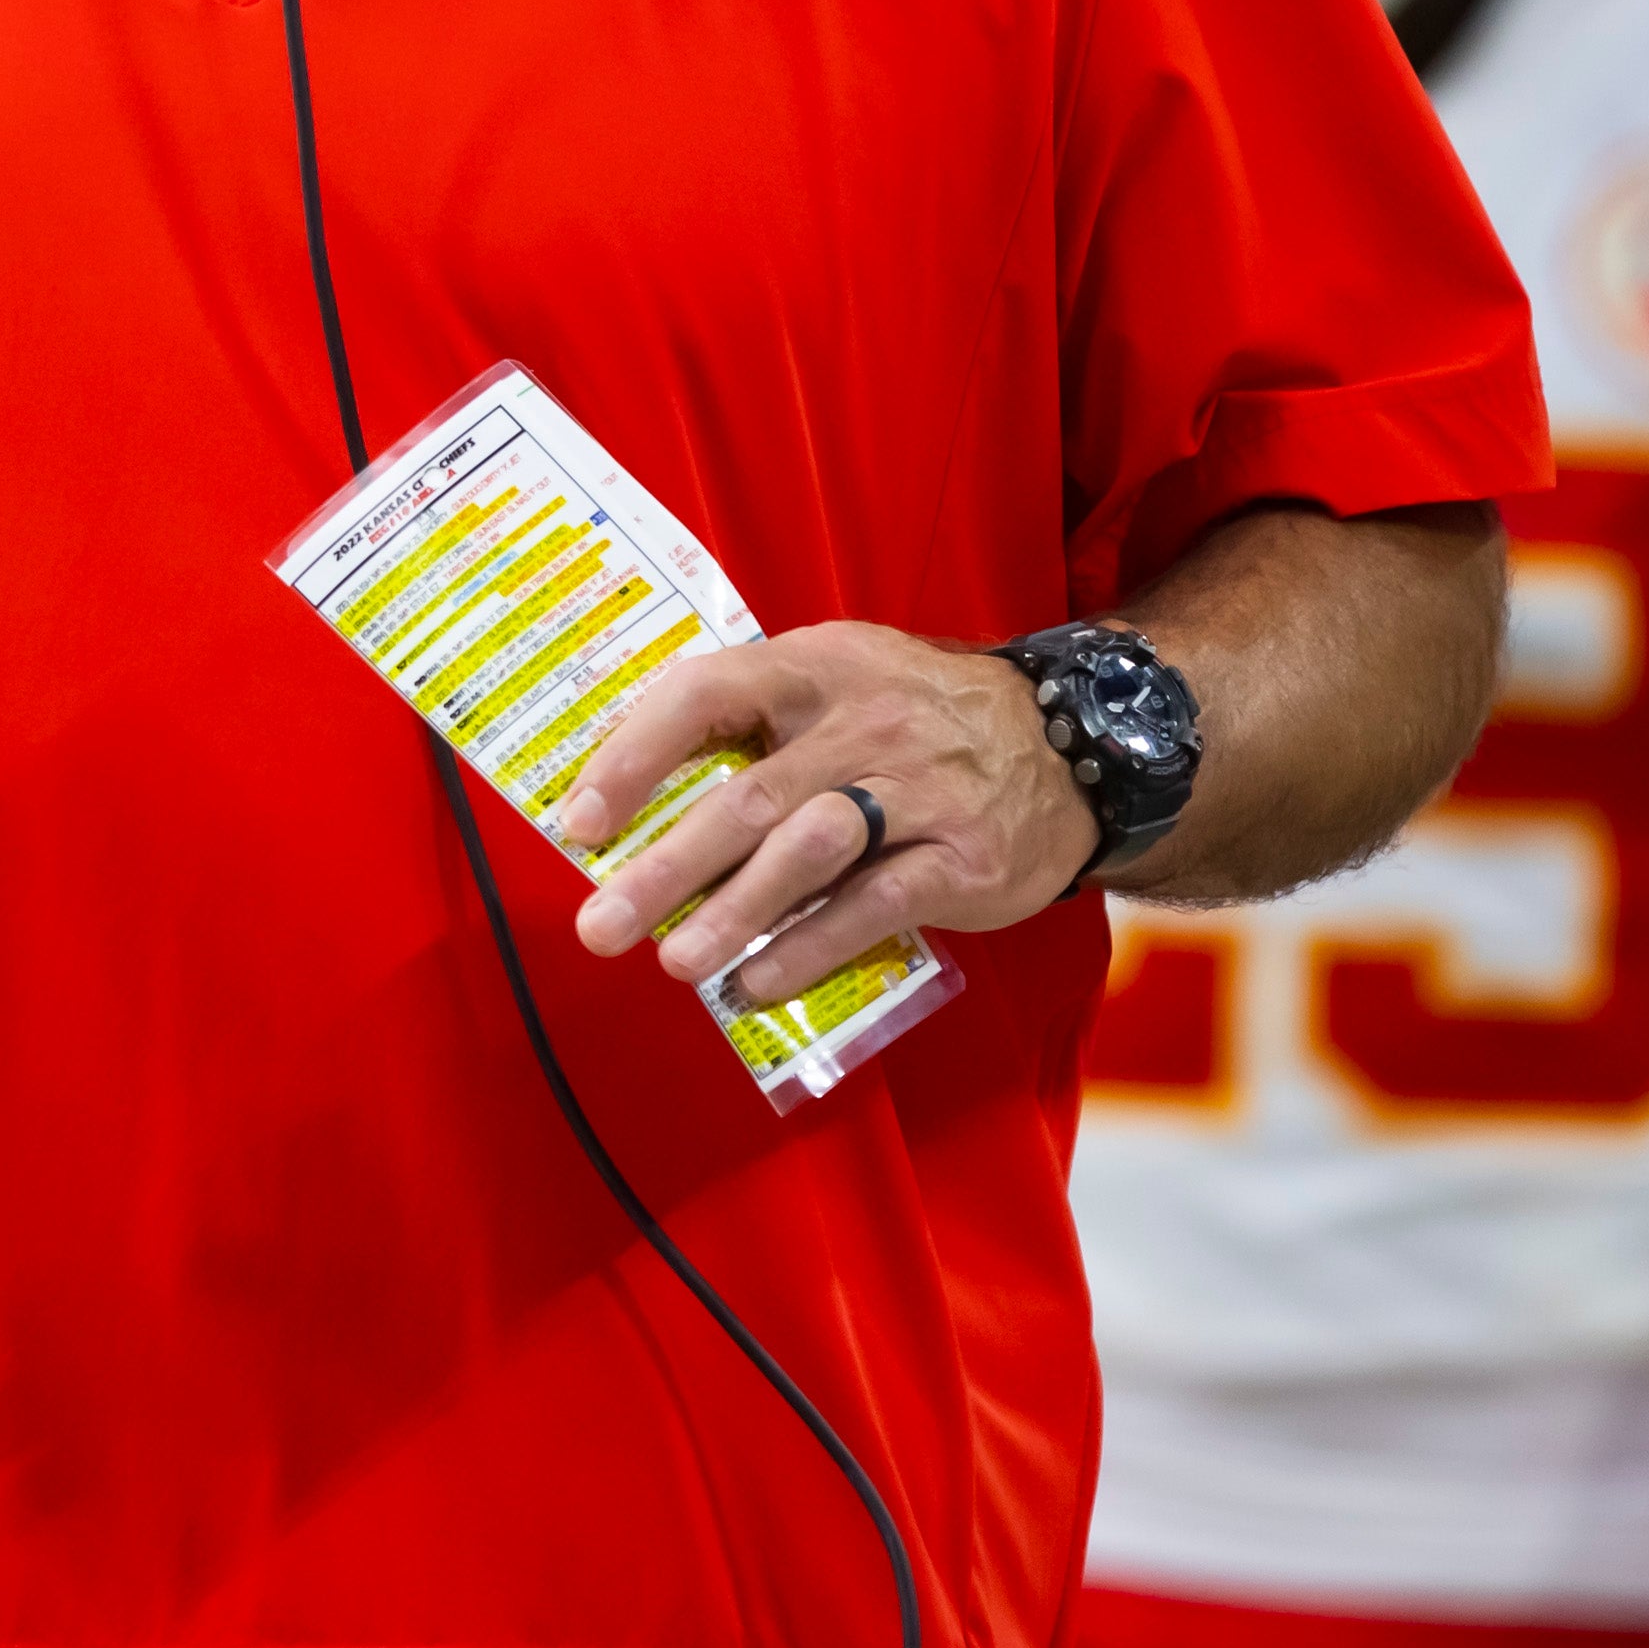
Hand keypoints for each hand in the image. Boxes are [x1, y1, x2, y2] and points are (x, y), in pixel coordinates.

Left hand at [552, 622, 1098, 1014]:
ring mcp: (917, 790)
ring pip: (810, 850)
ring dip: (735, 911)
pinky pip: (874, 906)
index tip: (579, 820)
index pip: (707, 693)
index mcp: (815, 667)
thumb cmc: (917, 718)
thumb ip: (752, 720)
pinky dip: (810, 947)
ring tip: (675, 963)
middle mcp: (863, 721)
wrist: (1069, 741)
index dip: (636, 754)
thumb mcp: (839, 679)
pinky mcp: (959, 858)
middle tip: (601, 924)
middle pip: (750, 795)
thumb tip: (631, 786)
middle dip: (666, 867)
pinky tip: (758, 980)